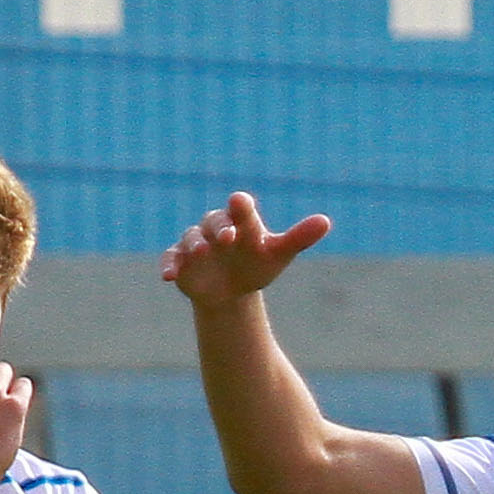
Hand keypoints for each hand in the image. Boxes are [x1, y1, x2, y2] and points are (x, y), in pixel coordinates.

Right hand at [165, 194, 332, 306]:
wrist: (232, 290)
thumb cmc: (257, 264)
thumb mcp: (279, 254)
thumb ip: (299, 237)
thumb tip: (325, 221)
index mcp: (241, 221)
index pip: (241, 209)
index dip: (240, 207)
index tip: (241, 202)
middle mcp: (215, 227)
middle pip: (215, 221)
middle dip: (220, 227)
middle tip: (228, 236)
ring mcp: (195, 243)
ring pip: (192, 238)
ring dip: (195, 244)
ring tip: (201, 252)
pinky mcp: (180, 261)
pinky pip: (171, 259)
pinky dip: (169, 265)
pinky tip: (168, 276)